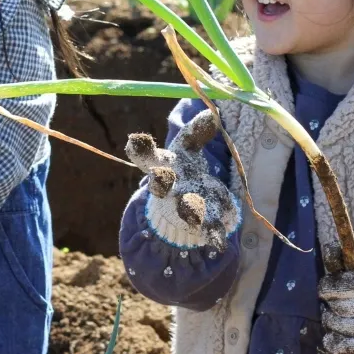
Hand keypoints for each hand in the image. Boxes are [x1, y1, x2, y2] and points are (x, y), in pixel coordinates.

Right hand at [124, 108, 240, 250]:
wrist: (179, 212)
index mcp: (164, 165)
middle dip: (162, 179)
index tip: (134, 141)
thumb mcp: (186, 150)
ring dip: (191, 208)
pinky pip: (208, 227)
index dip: (141, 150)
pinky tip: (219, 241)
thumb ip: (197, 132)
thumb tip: (212, 112)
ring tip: (195, 213)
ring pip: (186, 205)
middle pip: (162, 182)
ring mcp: (183, 205)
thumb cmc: (183, 171)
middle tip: (159, 177)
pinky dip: (213, 234)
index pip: (150, 156)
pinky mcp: (201, 221)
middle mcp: (169, 186)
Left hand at [319, 253, 353, 353]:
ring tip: (333, 316)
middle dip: (329, 305)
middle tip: (331, 303)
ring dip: (329, 322)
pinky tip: (332, 336)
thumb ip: (343, 259)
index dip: (328, 287)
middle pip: (341, 308)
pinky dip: (333, 342)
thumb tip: (329, 248)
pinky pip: (347, 347)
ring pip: (341, 327)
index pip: (345, 285)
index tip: (325, 288)